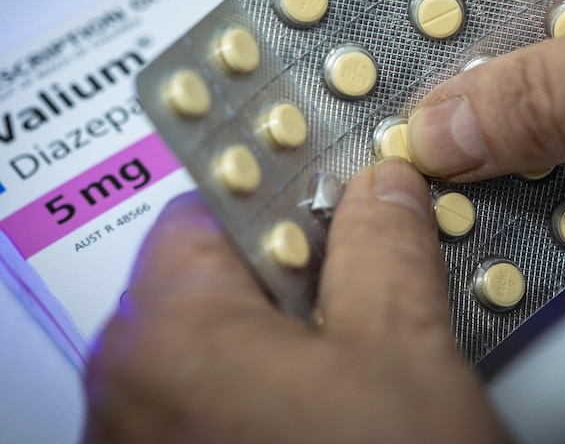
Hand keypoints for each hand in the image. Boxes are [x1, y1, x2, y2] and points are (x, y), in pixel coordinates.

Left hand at [84, 158, 509, 443]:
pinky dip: (274, 393)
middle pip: (216, 281)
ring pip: (223, 348)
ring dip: (295, 336)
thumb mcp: (401, 352)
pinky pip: (219, 406)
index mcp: (165, 337)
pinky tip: (336, 412)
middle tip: (371, 284)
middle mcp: (129, 394)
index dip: (287, 194)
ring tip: (366, 356)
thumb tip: (379, 185)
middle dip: (300, 273)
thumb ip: (385, 243)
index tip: (339, 195)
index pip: (210, 208)